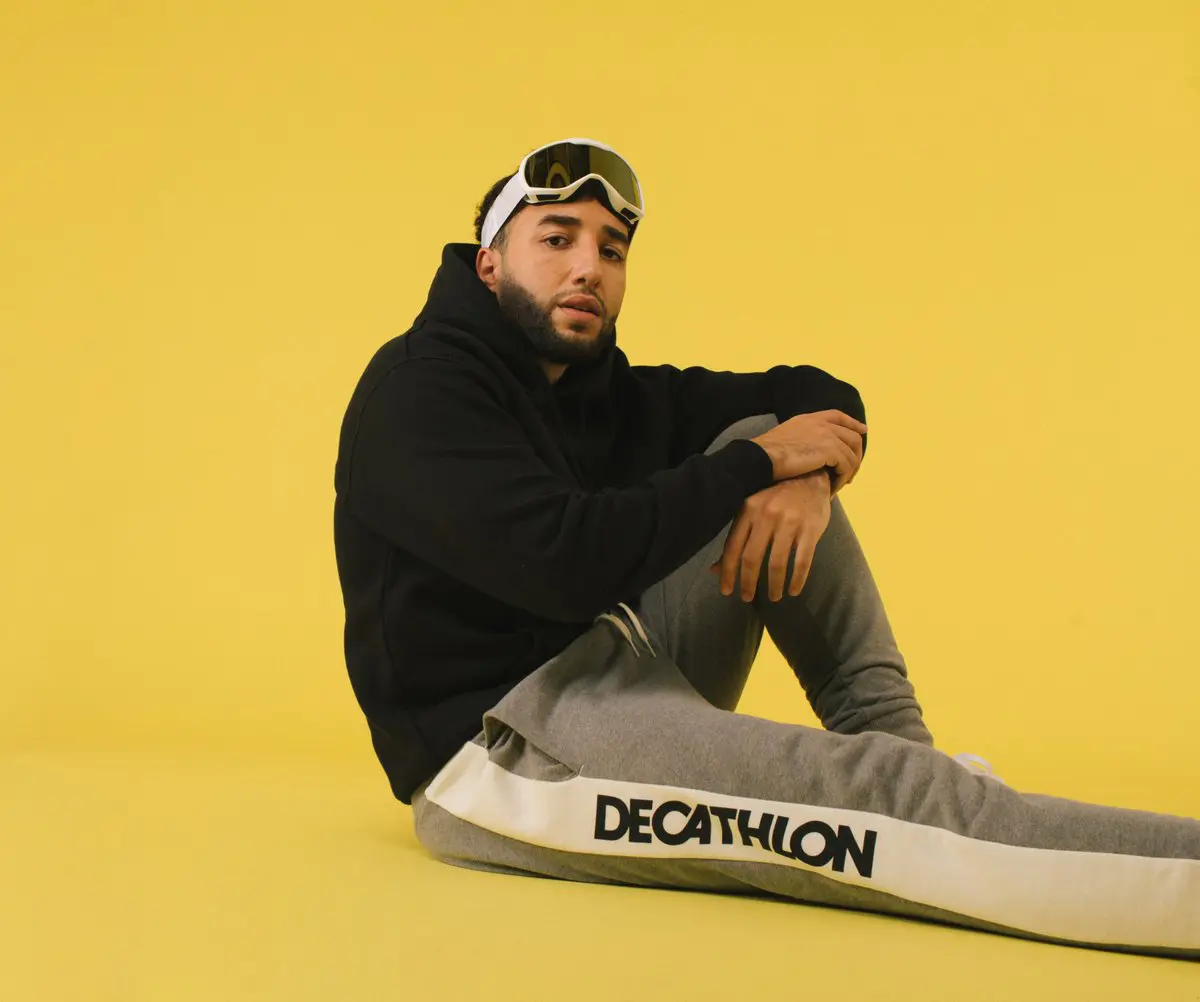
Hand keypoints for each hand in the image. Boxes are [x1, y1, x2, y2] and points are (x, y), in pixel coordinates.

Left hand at [709, 471, 832, 601]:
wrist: (810, 478)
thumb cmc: (776, 497)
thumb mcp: (752, 512)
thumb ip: (736, 538)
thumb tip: (715, 570)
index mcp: (748, 510)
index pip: (733, 547)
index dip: (728, 572)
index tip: (726, 591)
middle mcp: (766, 515)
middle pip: (752, 557)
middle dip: (748, 582)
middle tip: (747, 598)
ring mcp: (790, 522)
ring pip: (777, 562)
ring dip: (774, 585)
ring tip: (774, 597)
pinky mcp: (811, 529)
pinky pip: (802, 561)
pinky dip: (797, 580)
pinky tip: (793, 590)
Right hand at [750, 410, 866, 488]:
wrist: (761, 458)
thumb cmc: (764, 453)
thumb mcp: (783, 437)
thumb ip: (798, 439)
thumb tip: (804, 452)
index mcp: (809, 418)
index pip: (837, 416)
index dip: (852, 423)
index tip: (863, 431)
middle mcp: (821, 423)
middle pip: (852, 435)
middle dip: (856, 453)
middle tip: (851, 472)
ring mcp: (827, 435)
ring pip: (852, 453)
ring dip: (849, 471)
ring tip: (842, 484)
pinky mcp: (830, 450)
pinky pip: (846, 466)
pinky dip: (842, 479)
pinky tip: (834, 489)